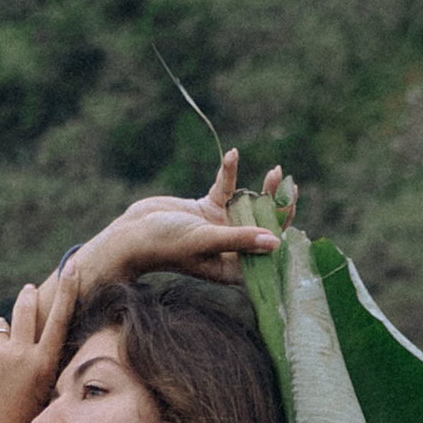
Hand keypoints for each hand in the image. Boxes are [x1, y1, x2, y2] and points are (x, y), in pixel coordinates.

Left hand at [0, 267, 77, 422]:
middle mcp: (22, 353)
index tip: (71, 266)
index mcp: (44, 364)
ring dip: (3, 335)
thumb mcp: (40, 400)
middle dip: (27, 297)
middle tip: (27, 290)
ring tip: (2, 362)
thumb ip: (41, 371)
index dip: (67, 289)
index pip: (60, 318)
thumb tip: (40, 353)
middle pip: (26, 309)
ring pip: (2, 328)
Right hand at [81, 148, 286, 289]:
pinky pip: (225, 191)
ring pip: (248, 207)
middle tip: (288, 183)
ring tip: (276, 171)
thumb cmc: (164, 245)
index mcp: (232, 266)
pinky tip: (232, 155)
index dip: (284, 230)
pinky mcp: (206, 211)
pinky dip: (229, 175)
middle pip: (262, 226)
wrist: (130, 234)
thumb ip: (239, 239)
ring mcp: (218, 228)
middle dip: (277, 206)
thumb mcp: (204, 240)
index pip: (267, 251)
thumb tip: (276, 242)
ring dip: (261, 190)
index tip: (292, 205)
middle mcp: (229, 249)